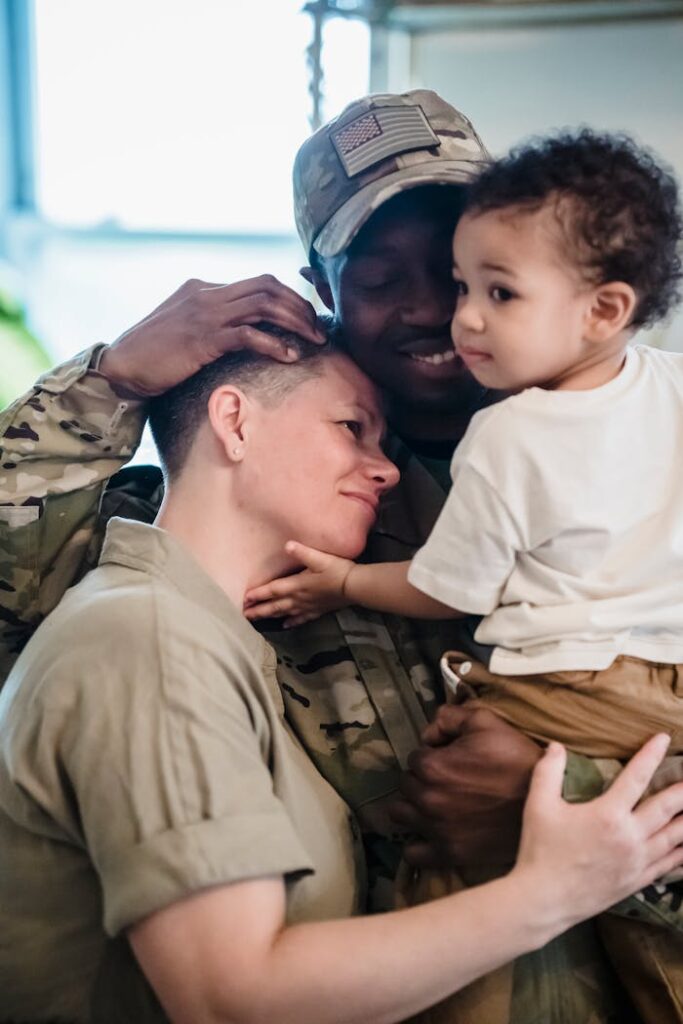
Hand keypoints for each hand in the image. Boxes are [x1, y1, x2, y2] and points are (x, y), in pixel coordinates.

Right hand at [99, 276, 325, 396]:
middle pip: (268, 287)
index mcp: (204, 288)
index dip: (288, 299)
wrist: (123, 367)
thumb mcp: (185, 328)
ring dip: (295, 322)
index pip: (258, 283)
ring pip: (264, 305)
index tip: (307, 318)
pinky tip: (289, 356)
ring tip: (314, 341)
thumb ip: (211, 322)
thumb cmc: (153, 355)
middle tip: (319, 329)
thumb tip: (242, 331)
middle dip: (299, 306)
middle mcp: (208, 294)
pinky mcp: (204, 337)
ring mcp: (206, 314)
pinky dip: (274, 343)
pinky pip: (248, 334)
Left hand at [244, 541, 353, 626]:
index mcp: (297, 585)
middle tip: (244, 615)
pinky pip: (301, 618)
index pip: (273, 590)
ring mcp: (308, 606)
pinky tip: (285, 625)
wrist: (355, 586)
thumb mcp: (319, 558)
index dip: (258, 594)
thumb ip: (302, 552)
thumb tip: (287, 544)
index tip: (244, 599)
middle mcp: (299, 598)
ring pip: (284, 613)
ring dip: (270, 616)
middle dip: (259, 610)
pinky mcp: (317, 611)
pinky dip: (291, 622)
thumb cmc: (337, 570)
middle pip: (274, 606)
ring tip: (257, 620)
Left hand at [390, 705, 542, 867]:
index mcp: (432, 766)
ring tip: (434, 802)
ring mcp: (436, 829)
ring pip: (400, 814)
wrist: (545, 802)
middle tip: (447, 780)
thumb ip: (448, 717)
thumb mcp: (486, 722)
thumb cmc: (516, 758)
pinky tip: (430, 832)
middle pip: (406, 784)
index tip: (451, 759)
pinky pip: (413, 854)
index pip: (415, 757)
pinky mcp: (449, 854)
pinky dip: (417, 843)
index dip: (433, 755)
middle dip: (422, 779)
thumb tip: (428, 733)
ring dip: (413, 806)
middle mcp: (428, 798)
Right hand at [514, 734, 682, 930]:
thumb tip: (556, 745)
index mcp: (608, 814)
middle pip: (666, 808)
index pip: (636, 777)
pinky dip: (681, 853)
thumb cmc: (540, 850)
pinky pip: (668, 865)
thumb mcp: (538, 806)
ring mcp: (637, 861)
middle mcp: (629, 837)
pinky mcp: (637, 881)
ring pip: (674, 837)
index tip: (664, 738)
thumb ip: (548, 771)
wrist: (544, 900)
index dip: (651, 755)